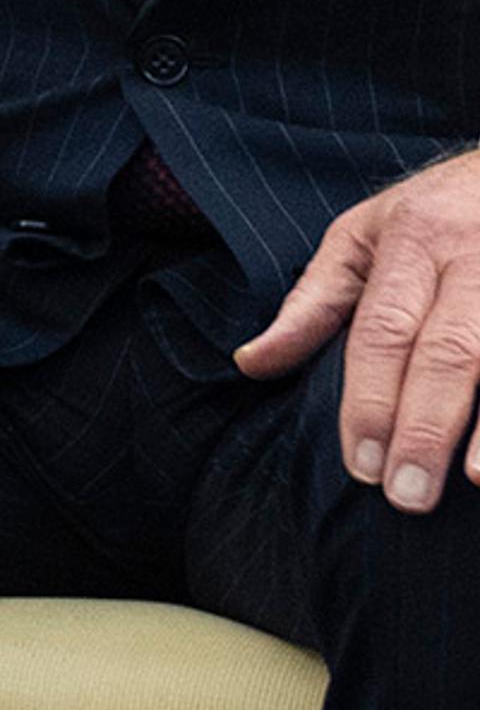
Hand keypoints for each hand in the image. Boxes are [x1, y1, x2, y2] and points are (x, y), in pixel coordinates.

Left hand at [238, 149, 479, 511]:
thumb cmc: (432, 213)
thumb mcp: (361, 236)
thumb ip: (314, 303)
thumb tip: (251, 364)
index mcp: (414, 241)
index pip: (383, 331)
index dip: (371, 400)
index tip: (361, 465)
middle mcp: (476, 258)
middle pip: (449, 351)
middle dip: (425, 427)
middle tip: (407, 496)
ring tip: (478, 481)